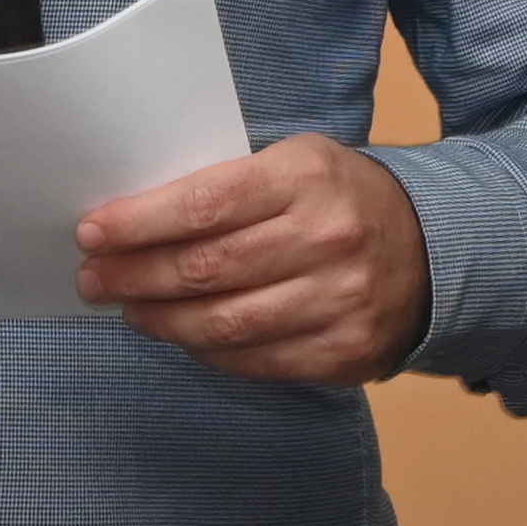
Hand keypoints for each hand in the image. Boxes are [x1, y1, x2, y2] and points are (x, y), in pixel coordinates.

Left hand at [73, 134, 431, 384]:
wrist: (434, 247)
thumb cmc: (339, 199)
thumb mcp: (296, 164)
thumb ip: (228, 187)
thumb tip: (136, 221)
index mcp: (307, 177)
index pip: (205, 204)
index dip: (140, 223)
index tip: (93, 232)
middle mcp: (327, 238)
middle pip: (205, 268)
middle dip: (134, 275)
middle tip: (94, 280)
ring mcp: (340, 301)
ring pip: (224, 324)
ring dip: (162, 320)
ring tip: (131, 310)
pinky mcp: (344, 352)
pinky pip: (255, 361)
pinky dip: (208, 351)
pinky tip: (183, 335)